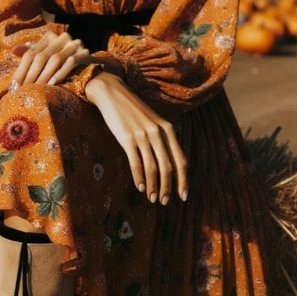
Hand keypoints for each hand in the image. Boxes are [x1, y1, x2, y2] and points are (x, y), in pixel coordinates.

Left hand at [11, 32, 89, 86]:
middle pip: (41, 56)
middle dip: (30, 75)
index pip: (30, 53)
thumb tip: (13, 50)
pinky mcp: (84, 54)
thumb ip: (32, 54)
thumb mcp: (46, 60)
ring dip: (43, 76)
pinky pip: (70, 63)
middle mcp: (62, 38)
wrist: (92, 75)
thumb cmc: (64, 70)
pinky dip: (59, 74)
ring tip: (35, 90)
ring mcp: (74, 45)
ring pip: (54, 59)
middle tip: (22, 91)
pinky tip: (51, 85)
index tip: (13, 87)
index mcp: (50, 37)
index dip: (21, 70)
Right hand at [85, 71, 187, 204]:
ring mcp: (143, 135)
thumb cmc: (133, 111)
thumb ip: (162, 140)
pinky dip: (139, 178)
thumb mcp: (153, 122)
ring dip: (153, 187)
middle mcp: (158, 133)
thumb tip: (168, 166)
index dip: (183, 181)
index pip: (180, 160)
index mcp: (168, 129)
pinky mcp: (127, 138)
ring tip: (152, 199)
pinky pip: (136, 163)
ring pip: (152, 168)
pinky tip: (140, 188)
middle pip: (168, 167)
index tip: (183, 196)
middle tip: (163, 202)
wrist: (113, 94)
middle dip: (167, 188)